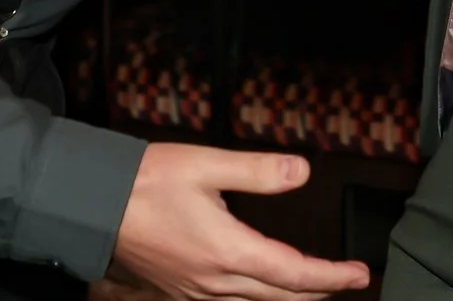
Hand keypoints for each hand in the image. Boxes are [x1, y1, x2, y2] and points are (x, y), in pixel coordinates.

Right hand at [110, 143, 367, 299]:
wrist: (91, 207)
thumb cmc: (146, 183)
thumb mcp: (206, 166)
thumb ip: (258, 171)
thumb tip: (303, 171)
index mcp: (228, 252)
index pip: (294, 274)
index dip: (332, 276)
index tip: (360, 273)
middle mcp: (215, 281)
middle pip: (280, 297)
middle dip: (319, 291)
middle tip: (349, 281)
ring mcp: (195, 291)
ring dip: (290, 299)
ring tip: (315, 289)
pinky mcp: (179, 290)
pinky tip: (259, 293)